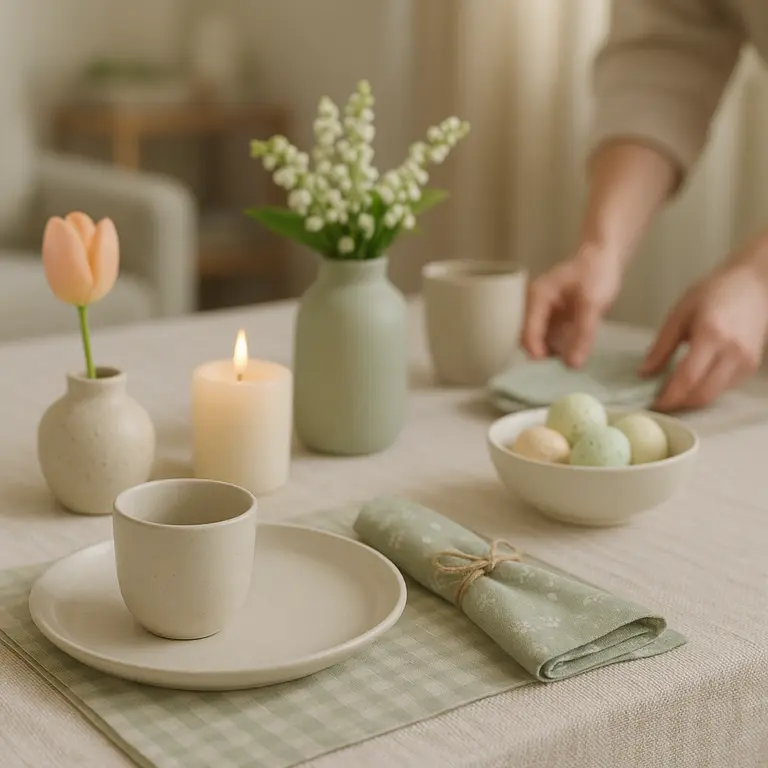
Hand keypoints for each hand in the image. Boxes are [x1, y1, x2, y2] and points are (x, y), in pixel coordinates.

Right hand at [521, 245, 623, 366]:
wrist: (604, 257)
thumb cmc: (595, 273)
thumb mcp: (592, 303)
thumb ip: (582, 334)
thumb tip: (572, 365)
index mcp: (537, 298)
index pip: (527, 331)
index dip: (536, 353)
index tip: (550, 370)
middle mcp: (535, 307)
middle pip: (530, 339)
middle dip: (542, 357)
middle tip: (560, 373)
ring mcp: (544, 314)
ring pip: (541, 342)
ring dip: (552, 356)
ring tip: (567, 369)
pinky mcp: (554, 320)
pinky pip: (552, 340)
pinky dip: (560, 350)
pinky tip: (573, 358)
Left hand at [642, 261, 767, 410]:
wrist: (753, 284)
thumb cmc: (713, 293)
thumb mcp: (680, 314)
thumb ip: (661, 346)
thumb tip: (643, 372)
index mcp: (711, 335)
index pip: (687, 378)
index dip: (668, 396)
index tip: (651, 403)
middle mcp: (732, 352)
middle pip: (702, 394)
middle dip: (678, 403)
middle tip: (659, 401)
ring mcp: (745, 361)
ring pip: (714, 395)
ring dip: (691, 400)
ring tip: (672, 393)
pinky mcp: (751, 366)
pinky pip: (724, 388)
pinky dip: (705, 390)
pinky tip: (691, 382)